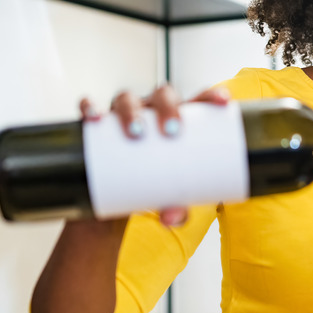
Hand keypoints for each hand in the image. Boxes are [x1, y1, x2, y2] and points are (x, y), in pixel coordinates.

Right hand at [79, 85, 230, 225]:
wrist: (117, 196)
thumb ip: (176, 208)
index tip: (223, 103)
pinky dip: (89, 106)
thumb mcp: (170, 197)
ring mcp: (124, 113)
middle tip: (172, 132)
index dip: (212, 95)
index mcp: (179, 119)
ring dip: (131, 109)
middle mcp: (152, 110)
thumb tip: (172, 218)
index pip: (198, 98)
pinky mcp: (98, 124)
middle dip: (169, 108)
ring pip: (126, 98)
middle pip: (163, 94)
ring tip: (136, 132)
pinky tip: (92, 117)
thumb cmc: (155, 186)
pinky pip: (89, 106)